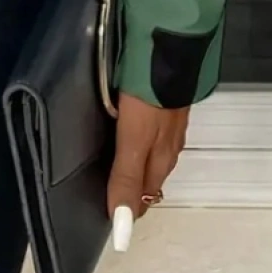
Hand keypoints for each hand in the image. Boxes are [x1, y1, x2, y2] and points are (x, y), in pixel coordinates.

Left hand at [107, 91, 189, 249]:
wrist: (169, 47)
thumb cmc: (149, 96)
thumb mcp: (133, 139)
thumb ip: (125, 177)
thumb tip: (122, 225)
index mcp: (160, 158)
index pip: (141, 195)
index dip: (124, 206)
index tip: (104, 215)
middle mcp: (167, 145)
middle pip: (146, 176)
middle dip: (127, 188)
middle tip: (102, 191)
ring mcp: (167, 123)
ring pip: (149, 154)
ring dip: (131, 164)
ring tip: (108, 164)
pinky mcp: (162, 102)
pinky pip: (148, 131)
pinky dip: (135, 139)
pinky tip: (122, 130)